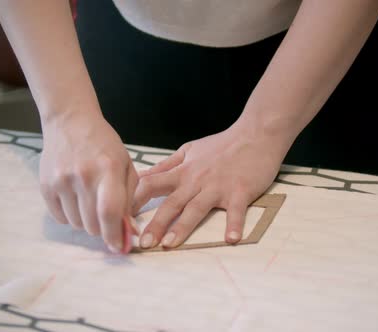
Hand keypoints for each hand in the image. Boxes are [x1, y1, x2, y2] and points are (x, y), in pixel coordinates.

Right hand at [39, 111, 137, 252]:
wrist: (70, 122)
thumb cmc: (104, 145)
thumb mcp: (125, 165)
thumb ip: (130, 198)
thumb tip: (128, 231)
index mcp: (108, 169)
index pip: (110, 212)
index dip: (114, 235)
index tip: (119, 247)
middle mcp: (83, 176)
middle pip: (92, 224)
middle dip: (102, 228)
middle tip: (106, 218)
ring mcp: (61, 181)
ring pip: (76, 224)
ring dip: (86, 222)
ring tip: (90, 202)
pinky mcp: (45, 185)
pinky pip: (60, 218)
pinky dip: (70, 216)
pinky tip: (76, 199)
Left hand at [132, 125, 287, 248]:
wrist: (256, 134)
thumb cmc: (223, 145)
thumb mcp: (190, 150)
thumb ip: (167, 165)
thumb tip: (143, 175)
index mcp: (183, 172)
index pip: (151, 185)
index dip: (135, 200)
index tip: (121, 217)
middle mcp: (197, 180)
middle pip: (171, 203)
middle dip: (155, 223)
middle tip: (142, 243)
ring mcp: (218, 187)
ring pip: (196, 208)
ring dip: (182, 227)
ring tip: (169, 244)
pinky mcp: (240, 191)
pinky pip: (236, 210)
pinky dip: (234, 224)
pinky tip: (231, 239)